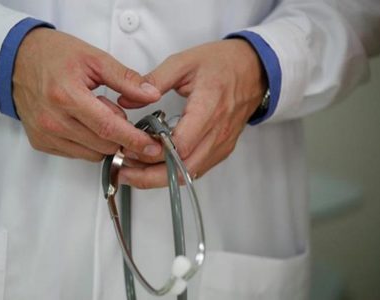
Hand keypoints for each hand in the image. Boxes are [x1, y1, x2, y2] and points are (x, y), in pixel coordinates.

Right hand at [13, 28, 161, 160]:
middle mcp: (53, 120)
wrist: (17, 60)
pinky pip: (77, 154)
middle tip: (121, 116)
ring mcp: (45, 134)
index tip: (152, 146)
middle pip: (103, 145)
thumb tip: (151, 95)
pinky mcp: (40, 142)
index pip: (108, 128)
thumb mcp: (94, 58)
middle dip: (122, 137)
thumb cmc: (54, 55)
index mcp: (67, 96)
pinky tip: (84, 123)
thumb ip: (126, 79)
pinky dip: (89, 143)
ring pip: (92, 154)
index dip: (134, 140)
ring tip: (96, 113)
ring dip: (105, 140)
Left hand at [117, 39, 266, 187]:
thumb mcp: (184, 62)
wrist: (255, 70)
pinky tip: (155, 167)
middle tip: (124, 172)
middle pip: (182, 168)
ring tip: (133, 171)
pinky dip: (174, 173)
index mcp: (208, 108)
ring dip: (159, 178)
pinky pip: (196, 170)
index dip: (152, 152)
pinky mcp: (222, 150)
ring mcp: (222, 144)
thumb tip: (126, 99)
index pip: (180, 145)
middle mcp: (218, 132)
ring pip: (188, 175)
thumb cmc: (222, 64)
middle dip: (150, 176)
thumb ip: (153, 80)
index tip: (129, 148)